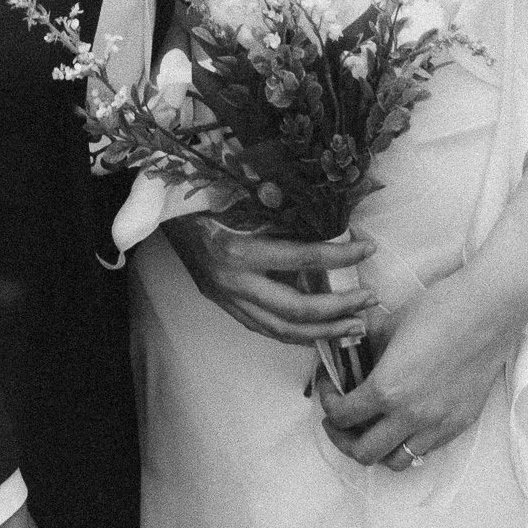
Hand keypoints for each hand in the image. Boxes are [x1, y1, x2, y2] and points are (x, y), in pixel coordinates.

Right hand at [163, 213, 377, 349]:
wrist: (158, 212)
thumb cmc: (200, 195)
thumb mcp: (237, 193)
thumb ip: (277, 206)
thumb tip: (325, 212)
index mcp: (239, 252)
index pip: (303, 257)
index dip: (339, 255)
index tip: (368, 249)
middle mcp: (234, 283)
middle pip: (297, 309)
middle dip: (338, 309)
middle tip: (369, 302)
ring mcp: (227, 300)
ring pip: (282, 330)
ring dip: (322, 332)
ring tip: (353, 327)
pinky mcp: (224, 306)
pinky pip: (266, 329)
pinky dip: (295, 334)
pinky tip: (318, 333)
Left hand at [318, 259, 517, 468]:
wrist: (487, 310)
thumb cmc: (438, 309)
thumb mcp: (388, 325)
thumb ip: (363, 348)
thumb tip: (346, 356)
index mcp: (387, 388)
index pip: (342, 416)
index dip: (328, 403)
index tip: (330, 390)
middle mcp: (410, 415)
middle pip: (362, 452)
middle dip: (343, 437)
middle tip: (341, 418)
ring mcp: (437, 425)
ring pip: (394, 462)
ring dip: (376, 448)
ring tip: (371, 428)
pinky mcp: (458, 425)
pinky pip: (423, 451)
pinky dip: (406, 444)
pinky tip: (403, 423)